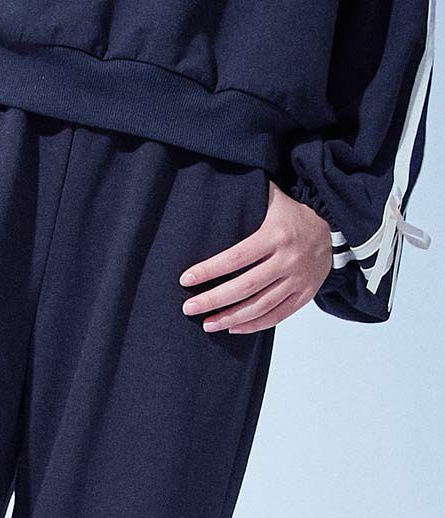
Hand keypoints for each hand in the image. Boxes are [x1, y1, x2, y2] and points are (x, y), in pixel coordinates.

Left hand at [179, 181, 332, 332]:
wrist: (336, 226)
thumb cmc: (293, 214)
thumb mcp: (273, 199)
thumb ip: (247, 197)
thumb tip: (214, 187)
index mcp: (276, 235)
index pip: (236, 257)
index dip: (209, 270)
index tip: (186, 280)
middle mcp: (288, 260)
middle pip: (245, 287)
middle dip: (214, 300)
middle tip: (189, 308)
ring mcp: (298, 280)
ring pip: (260, 306)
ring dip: (231, 318)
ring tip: (207, 324)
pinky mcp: (305, 294)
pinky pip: (277, 316)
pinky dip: (254, 325)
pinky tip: (233, 327)